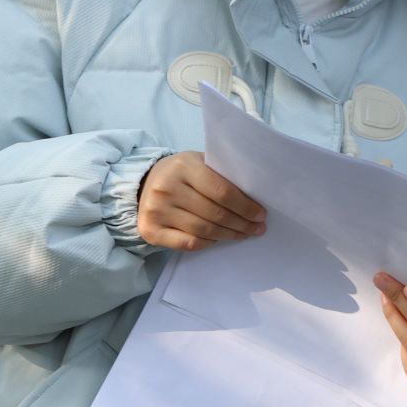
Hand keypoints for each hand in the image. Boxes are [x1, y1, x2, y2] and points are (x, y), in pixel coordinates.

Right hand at [137, 152, 265, 252]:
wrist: (146, 182)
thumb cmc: (182, 173)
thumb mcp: (199, 163)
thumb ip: (221, 176)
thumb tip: (254, 199)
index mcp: (184, 167)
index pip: (222, 191)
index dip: (245, 206)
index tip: (260, 215)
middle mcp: (167, 188)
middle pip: (215, 214)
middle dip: (241, 224)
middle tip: (257, 228)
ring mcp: (156, 210)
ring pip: (203, 231)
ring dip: (228, 235)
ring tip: (243, 234)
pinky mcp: (150, 230)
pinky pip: (188, 243)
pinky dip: (207, 243)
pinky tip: (218, 239)